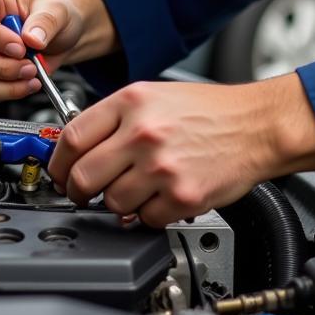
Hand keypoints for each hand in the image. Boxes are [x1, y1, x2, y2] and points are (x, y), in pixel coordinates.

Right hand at [0, 0, 85, 106]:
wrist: (54, 38)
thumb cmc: (48, 17)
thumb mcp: (57, 9)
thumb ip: (46, 20)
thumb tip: (32, 38)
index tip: (21, 49)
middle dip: (3, 68)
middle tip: (30, 67)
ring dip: (4, 87)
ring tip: (30, 78)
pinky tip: (19, 86)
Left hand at [47, 74, 314, 227]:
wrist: (256, 125)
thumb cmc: (209, 111)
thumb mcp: (154, 95)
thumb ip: (115, 117)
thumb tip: (78, 147)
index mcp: (132, 102)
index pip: (72, 138)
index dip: (57, 163)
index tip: (59, 173)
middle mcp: (143, 132)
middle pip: (83, 176)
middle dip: (78, 191)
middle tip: (83, 193)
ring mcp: (161, 166)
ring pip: (112, 203)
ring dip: (118, 203)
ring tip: (138, 188)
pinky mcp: (181, 195)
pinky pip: (145, 219)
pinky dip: (149, 215)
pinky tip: (162, 196)